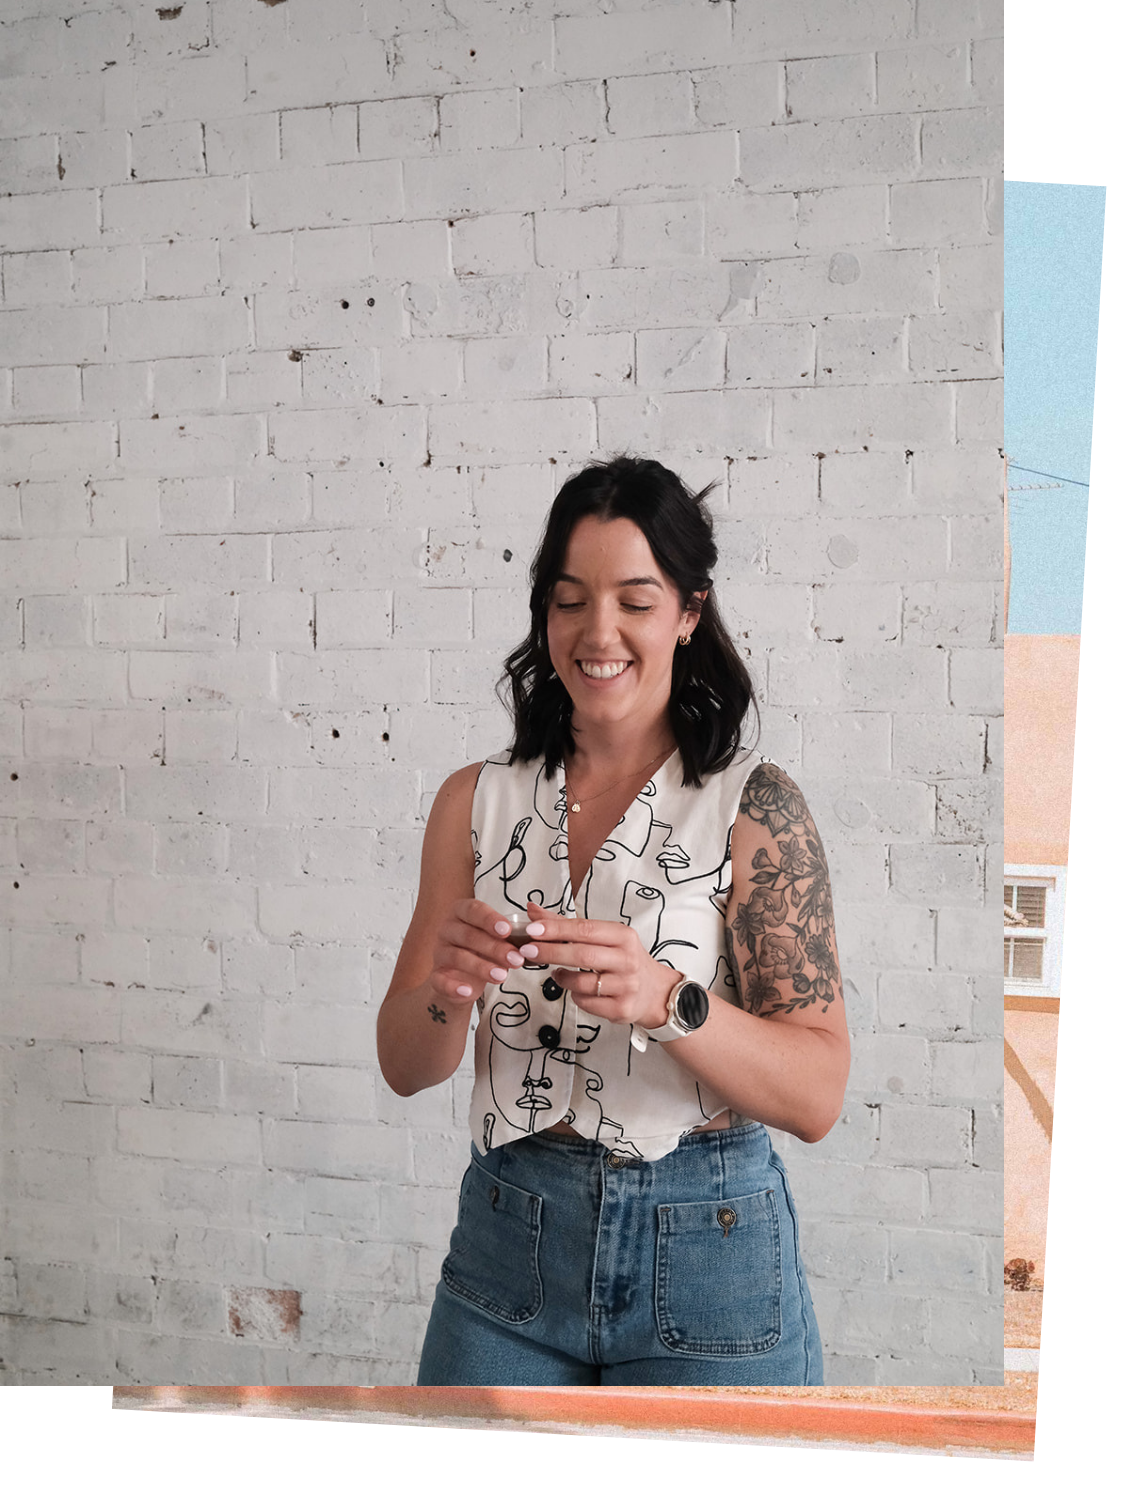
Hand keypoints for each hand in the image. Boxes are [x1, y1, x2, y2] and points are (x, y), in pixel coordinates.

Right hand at [429, 898, 543, 1003]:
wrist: (461, 977)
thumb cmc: (482, 950)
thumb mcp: (496, 938)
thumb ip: (511, 934)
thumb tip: (537, 929)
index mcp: (461, 912)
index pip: (473, 910)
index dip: (490, 919)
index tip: (507, 930)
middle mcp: (447, 929)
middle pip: (468, 935)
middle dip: (495, 948)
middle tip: (516, 959)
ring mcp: (439, 952)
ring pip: (458, 957)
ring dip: (481, 967)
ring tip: (502, 976)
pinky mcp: (436, 975)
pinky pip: (440, 980)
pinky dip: (454, 986)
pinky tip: (469, 991)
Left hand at [523, 901, 678, 1029]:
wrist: (655, 992)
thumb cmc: (623, 960)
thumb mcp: (604, 937)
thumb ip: (567, 925)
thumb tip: (533, 911)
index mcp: (623, 936)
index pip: (585, 929)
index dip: (556, 929)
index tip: (532, 929)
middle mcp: (627, 959)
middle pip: (582, 955)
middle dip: (550, 952)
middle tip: (527, 951)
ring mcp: (626, 985)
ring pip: (582, 982)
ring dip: (562, 978)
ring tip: (556, 974)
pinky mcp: (622, 1008)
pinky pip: (587, 1002)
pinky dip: (575, 996)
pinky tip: (577, 990)